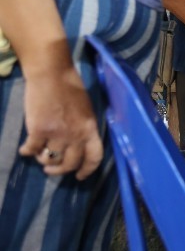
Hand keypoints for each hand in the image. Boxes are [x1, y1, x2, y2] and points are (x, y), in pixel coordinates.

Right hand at [18, 60, 102, 179]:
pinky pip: (32, 149)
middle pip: (70, 163)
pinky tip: (24, 150)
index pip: (94, 157)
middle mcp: (76, 135)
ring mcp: (57, 134)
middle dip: (60, 171)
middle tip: (52, 170)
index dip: (87, 170)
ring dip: (44, 160)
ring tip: (40, 157)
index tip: (79, 176)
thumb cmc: (70, 88)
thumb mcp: (86, 110)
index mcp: (91, 128)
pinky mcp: (38, 130)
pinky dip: (27, 152)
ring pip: (50, 158)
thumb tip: (79, 144)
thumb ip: (84, 127)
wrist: (51, 75)